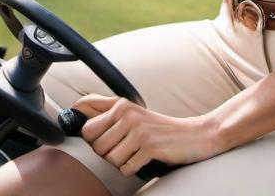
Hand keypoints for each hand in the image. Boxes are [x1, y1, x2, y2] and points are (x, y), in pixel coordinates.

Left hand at [72, 94, 222, 176]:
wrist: (195, 135)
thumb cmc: (161, 129)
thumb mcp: (134, 115)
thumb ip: (109, 113)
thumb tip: (78, 112)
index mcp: (122, 104)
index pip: (85, 111)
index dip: (83, 126)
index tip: (93, 132)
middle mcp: (128, 113)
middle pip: (94, 143)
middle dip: (107, 152)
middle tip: (125, 147)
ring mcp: (138, 129)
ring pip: (109, 158)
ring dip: (122, 162)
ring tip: (136, 152)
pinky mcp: (148, 146)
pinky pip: (125, 168)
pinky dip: (134, 169)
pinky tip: (144, 159)